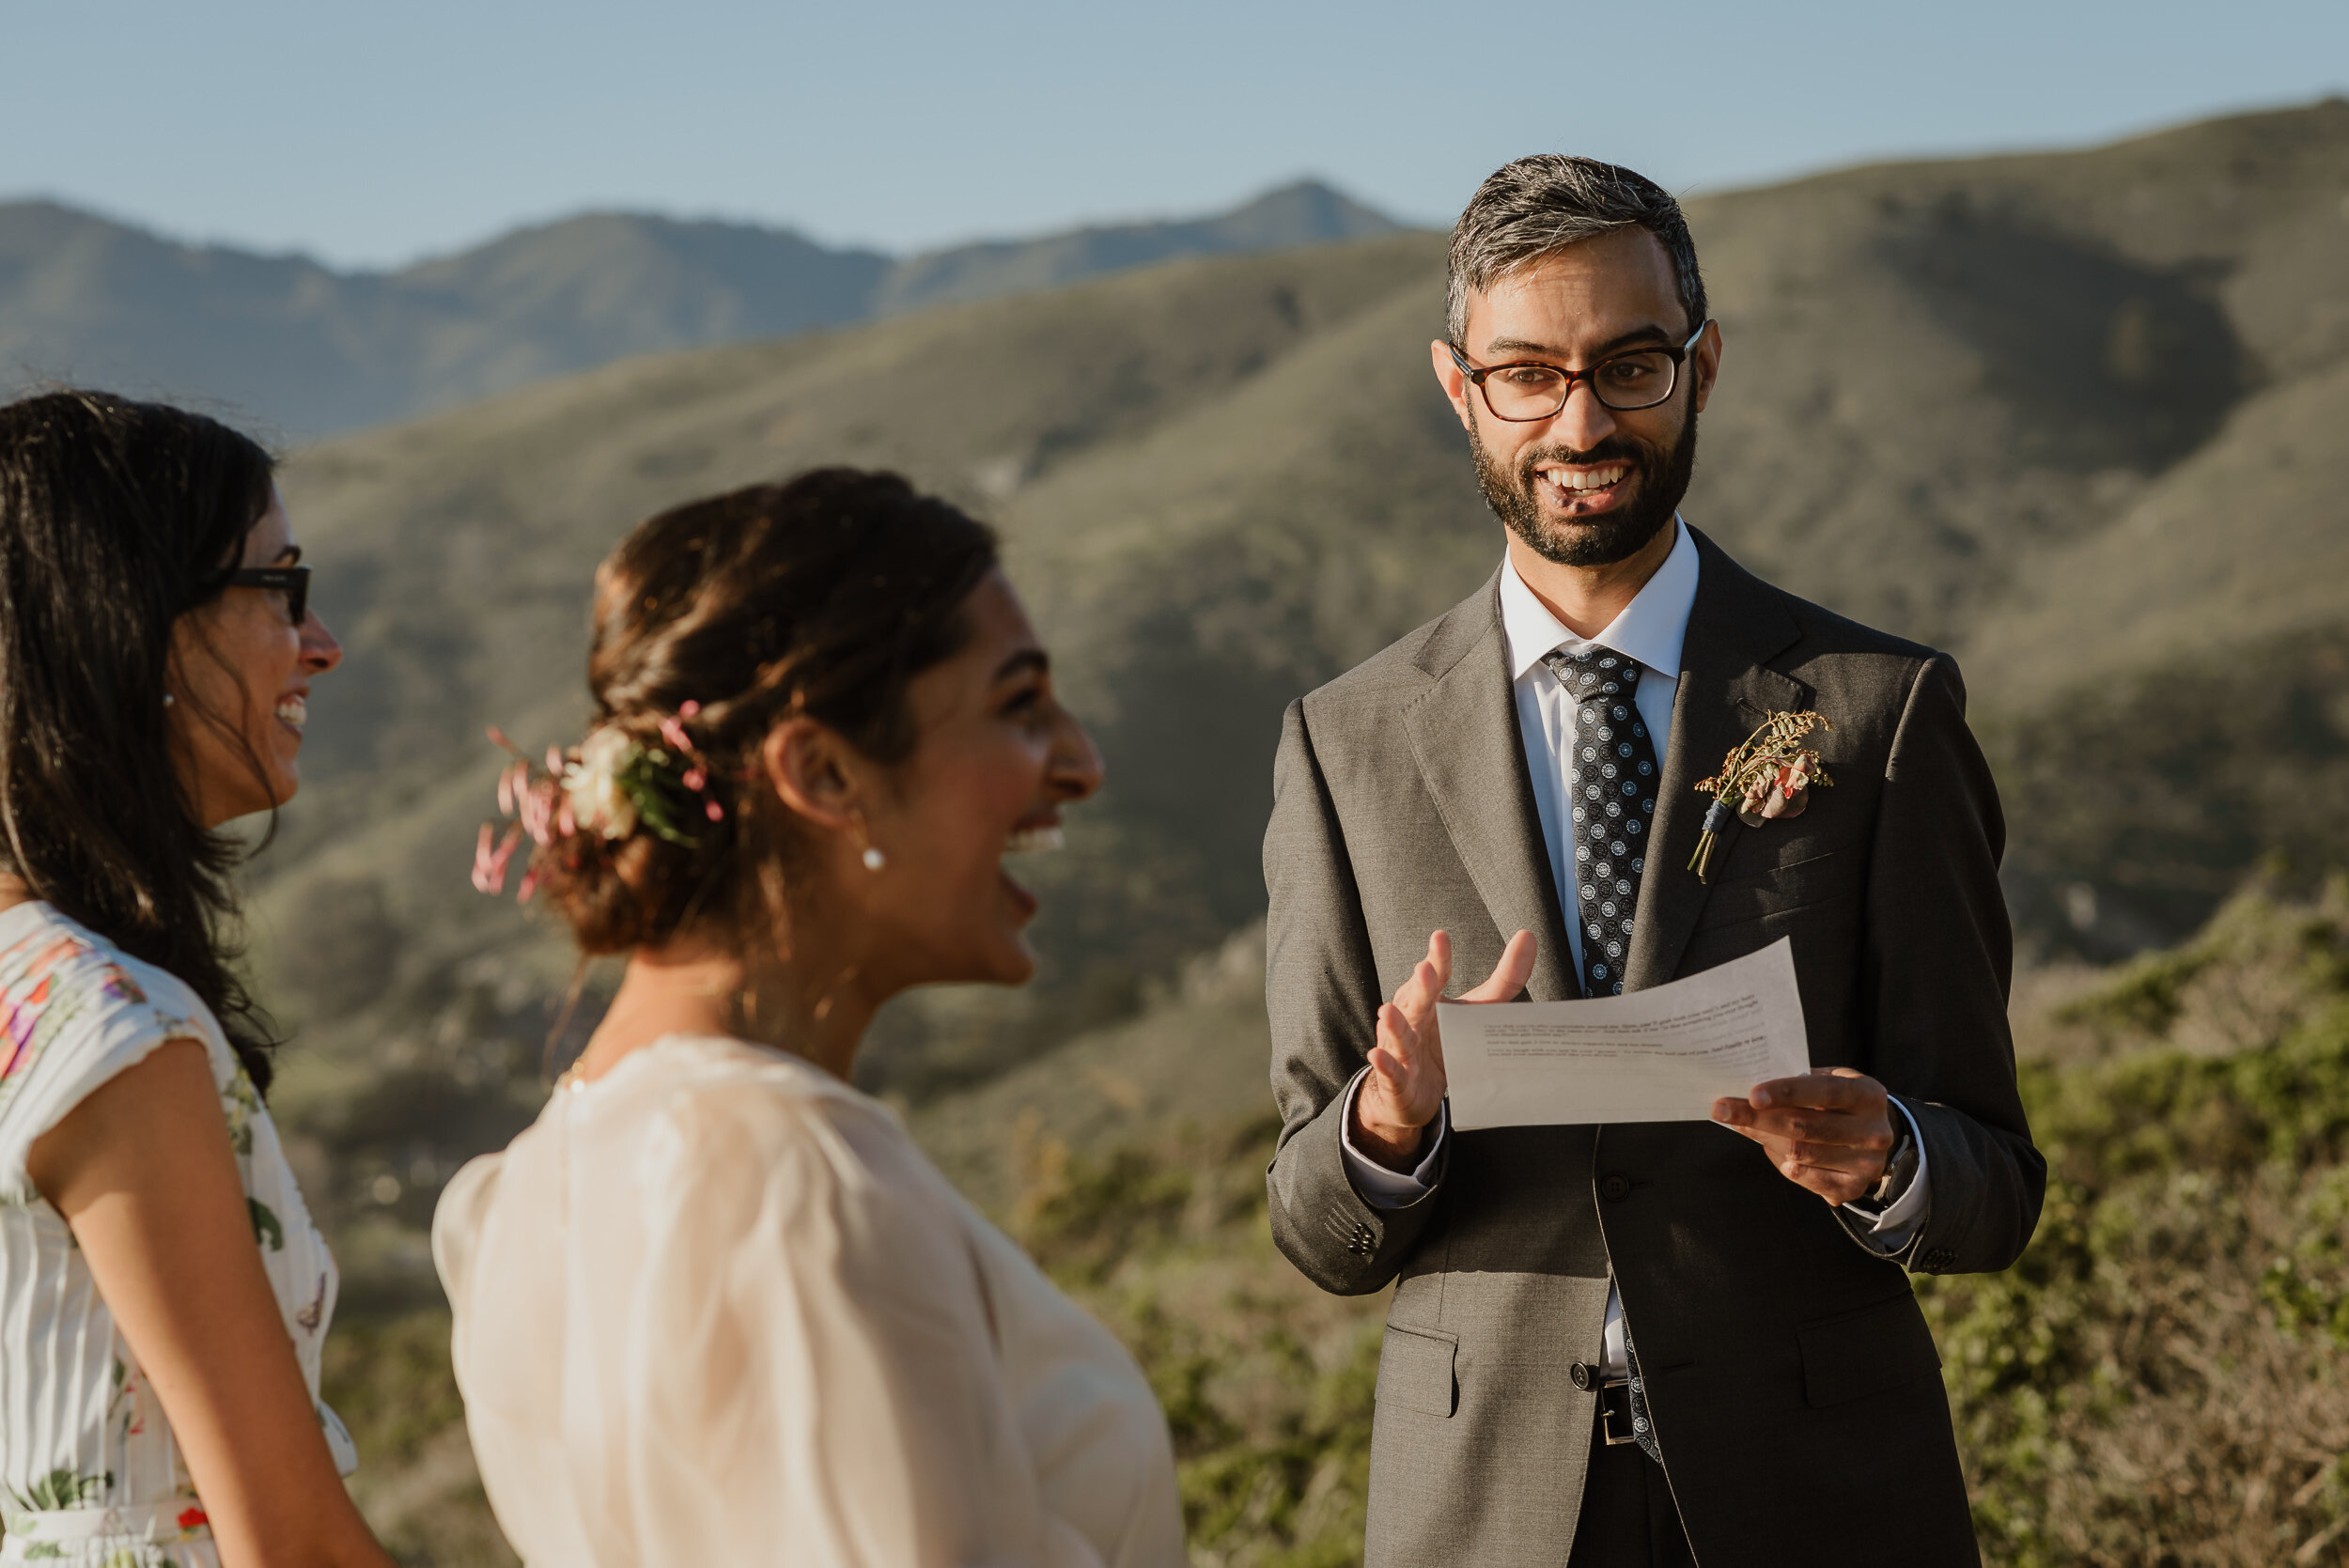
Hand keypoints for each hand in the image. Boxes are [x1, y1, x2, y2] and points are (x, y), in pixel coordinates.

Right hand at [1353, 929, 1537, 1169]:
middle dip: (1421, 987)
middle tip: (1425, 970)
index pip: (1437, 976)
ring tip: (1387, 1011)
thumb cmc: (1447, 1040)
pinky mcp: (1398, 1080)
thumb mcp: (1479, 1008)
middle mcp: (1412, 1018)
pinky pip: (1390, 1071)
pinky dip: (1385, 1064)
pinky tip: (1377, 1055)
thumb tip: (1528, 936)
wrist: (1416, 1090)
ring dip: (1395, 1024)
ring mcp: (1402, 1049)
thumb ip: (1504, 977)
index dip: (1439, 959)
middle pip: (1418, 1002)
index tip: (1441, 937)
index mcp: (1430, 998)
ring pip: (1399, 1035)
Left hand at [1711, 1068, 1894, 1204]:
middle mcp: (1874, 1131)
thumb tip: (1748, 1092)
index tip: (1752, 1095)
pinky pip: (1806, 1178)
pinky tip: (1774, 1152)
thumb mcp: (1828, 1083)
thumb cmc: (1838, 1103)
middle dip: (1758, 1118)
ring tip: (1742, 1126)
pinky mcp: (1853, 1188)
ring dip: (1764, 1139)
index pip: (1825, 1091)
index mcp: (1868, 1095)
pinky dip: (1784, 1164)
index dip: (1787, 1092)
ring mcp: (1866, 1163)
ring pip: (1800, 1153)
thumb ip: (1798, 1084)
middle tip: (1721, 1109)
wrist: (1871, 1137)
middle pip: (1805, 1127)